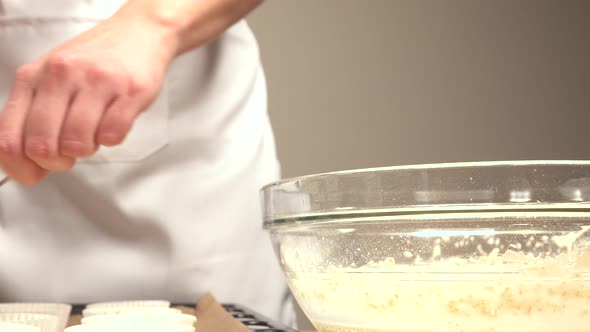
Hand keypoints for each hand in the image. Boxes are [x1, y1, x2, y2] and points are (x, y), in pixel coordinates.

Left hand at [0, 12, 176, 183]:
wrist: (137, 34)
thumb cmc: (94, 61)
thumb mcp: (51, 79)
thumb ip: (34, 117)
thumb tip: (29, 165)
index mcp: (33, 78)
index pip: (10, 138)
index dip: (22, 167)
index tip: (35, 172)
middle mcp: (60, 76)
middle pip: (42, 145)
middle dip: (57, 161)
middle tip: (69, 154)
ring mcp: (96, 81)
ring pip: (77, 142)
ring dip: (86, 149)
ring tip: (92, 134)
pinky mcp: (129, 90)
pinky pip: (112, 134)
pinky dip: (111, 139)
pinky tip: (111, 125)